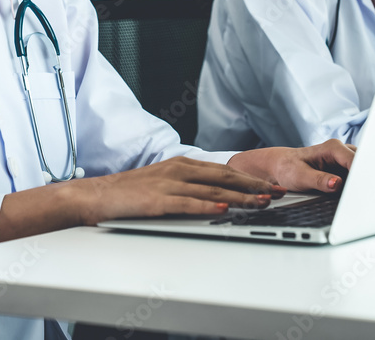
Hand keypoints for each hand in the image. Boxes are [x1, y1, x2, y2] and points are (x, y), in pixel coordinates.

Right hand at [74, 157, 284, 226]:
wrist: (96, 195)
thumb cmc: (130, 193)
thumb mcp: (164, 183)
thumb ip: (189, 186)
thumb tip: (218, 196)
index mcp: (183, 165)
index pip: (225, 171)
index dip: (251, 178)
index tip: (272, 185)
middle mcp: (179, 171)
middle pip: (225, 177)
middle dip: (254, 185)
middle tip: (278, 192)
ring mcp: (168, 185)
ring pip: (212, 190)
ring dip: (240, 197)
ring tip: (261, 202)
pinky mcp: (157, 201)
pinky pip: (187, 204)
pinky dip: (207, 207)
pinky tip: (223, 210)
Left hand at [227, 139, 355, 193]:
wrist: (279, 167)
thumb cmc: (287, 168)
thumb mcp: (300, 176)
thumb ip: (319, 180)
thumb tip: (337, 184)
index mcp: (332, 147)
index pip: (355, 161)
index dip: (361, 176)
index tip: (363, 189)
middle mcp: (341, 150)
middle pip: (363, 164)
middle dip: (365, 178)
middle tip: (364, 196)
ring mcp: (344, 159)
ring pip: (362, 170)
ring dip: (362, 182)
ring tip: (360, 196)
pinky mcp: (344, 168)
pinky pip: (356, 175)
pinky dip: (357, 184)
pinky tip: (354, 194)